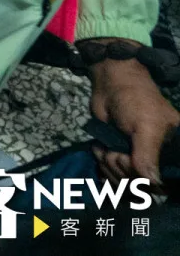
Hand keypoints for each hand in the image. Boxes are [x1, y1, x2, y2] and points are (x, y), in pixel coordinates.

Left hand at [89, 54, 179, 183]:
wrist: (110, 85)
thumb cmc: (136, 101)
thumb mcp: (147, 126)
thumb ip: (148, 155)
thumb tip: (152, 184)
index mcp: (175, 155)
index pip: (165, 185)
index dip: (147, 183)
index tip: (131, 162)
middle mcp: (161, 163)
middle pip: (141, 188)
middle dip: (123, 170)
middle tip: (117, 151)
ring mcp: (139, 162)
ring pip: (124, 184)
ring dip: (109, 167)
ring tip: (107, 149)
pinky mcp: (121, 160)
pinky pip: (112, 178)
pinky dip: (102, 166)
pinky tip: (101, 152)